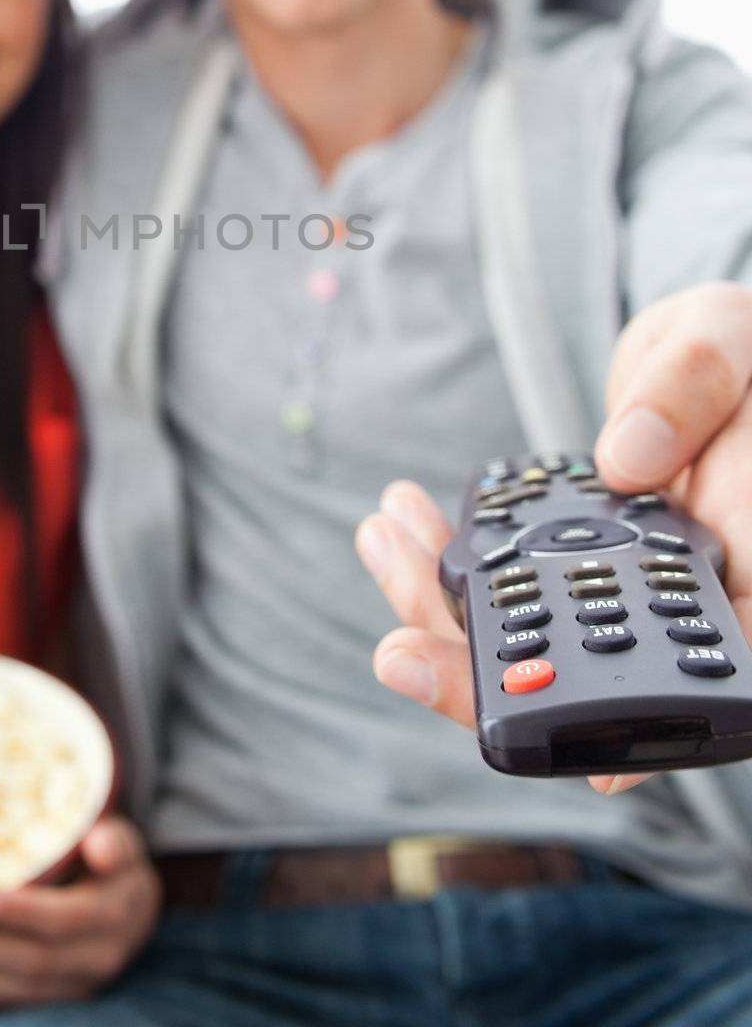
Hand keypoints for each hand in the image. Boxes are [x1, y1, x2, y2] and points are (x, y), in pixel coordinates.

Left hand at [0, 817, 160, 1012]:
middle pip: (38, 959)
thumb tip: (100, 846)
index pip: (62, 918)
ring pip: (27, 989)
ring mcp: (85, 983)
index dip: (20, 912)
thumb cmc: (111, 855)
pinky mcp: (65, 996)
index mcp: (118, 912)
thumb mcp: (118, 839)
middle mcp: (104, 955)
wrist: (131, 899)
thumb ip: (113, 841)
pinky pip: (23, 1002)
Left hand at [355, 280, 751, 795]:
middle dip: (485, 677)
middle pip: (588, 683)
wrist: (711, 349)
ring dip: (442, 607)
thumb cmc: (742, 354)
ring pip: (532, 640)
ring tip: (382, 539)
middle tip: (400, 654)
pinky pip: (509, 583)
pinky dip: (449, 558)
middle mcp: (689, 608)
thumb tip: (629, 461)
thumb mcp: (729, 343)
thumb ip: (695, 390)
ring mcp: (622, 592)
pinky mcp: (576, 565)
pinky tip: (399, 522)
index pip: (702, 685)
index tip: (568, 754)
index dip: (637, 741)